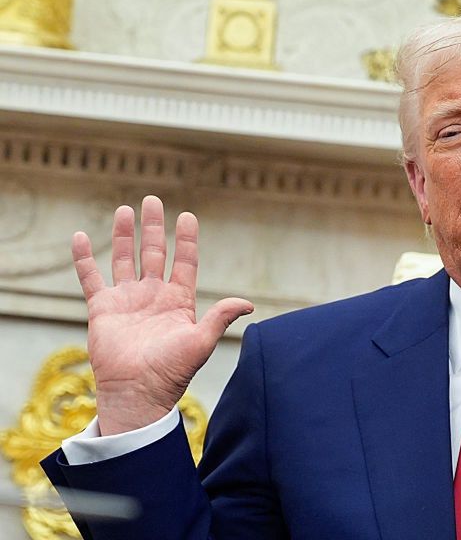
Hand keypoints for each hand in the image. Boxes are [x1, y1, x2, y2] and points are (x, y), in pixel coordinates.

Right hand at [72, 196, 252, 435]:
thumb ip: (221, 317)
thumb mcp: (201, 341)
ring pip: (124, 258)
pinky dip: (84, 258)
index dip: (187, 240)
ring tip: (125, 210)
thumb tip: (249, 304)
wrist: (137, 391)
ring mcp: (127, 300)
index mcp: (179, 301)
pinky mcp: (102, 308)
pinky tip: (79, 236)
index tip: (188, 216)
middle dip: (154, 227)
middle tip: (152, 200)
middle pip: (154, 252)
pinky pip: (90, 277)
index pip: (185, 262)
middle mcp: (153, 296)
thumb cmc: (171, 371)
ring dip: (124, 235)